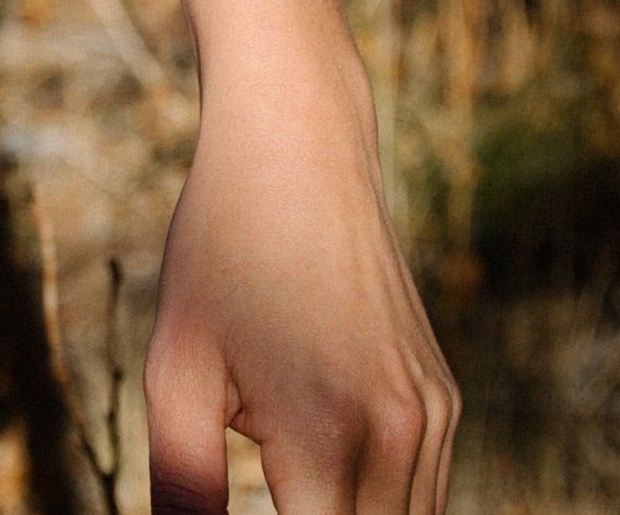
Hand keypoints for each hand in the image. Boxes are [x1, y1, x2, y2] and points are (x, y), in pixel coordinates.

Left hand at [147, 52, 456, 512]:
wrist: (300, 142)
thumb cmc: (223, 247)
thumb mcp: (176, 367)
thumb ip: (183, 486)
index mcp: (331, 437)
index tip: (249, 504)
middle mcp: (401, 435)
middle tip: (267, 493)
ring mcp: (434, 416)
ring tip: (289, 486)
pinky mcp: (444, 397)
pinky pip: (426, 496)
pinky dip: (381, 508)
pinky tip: (324, 478)